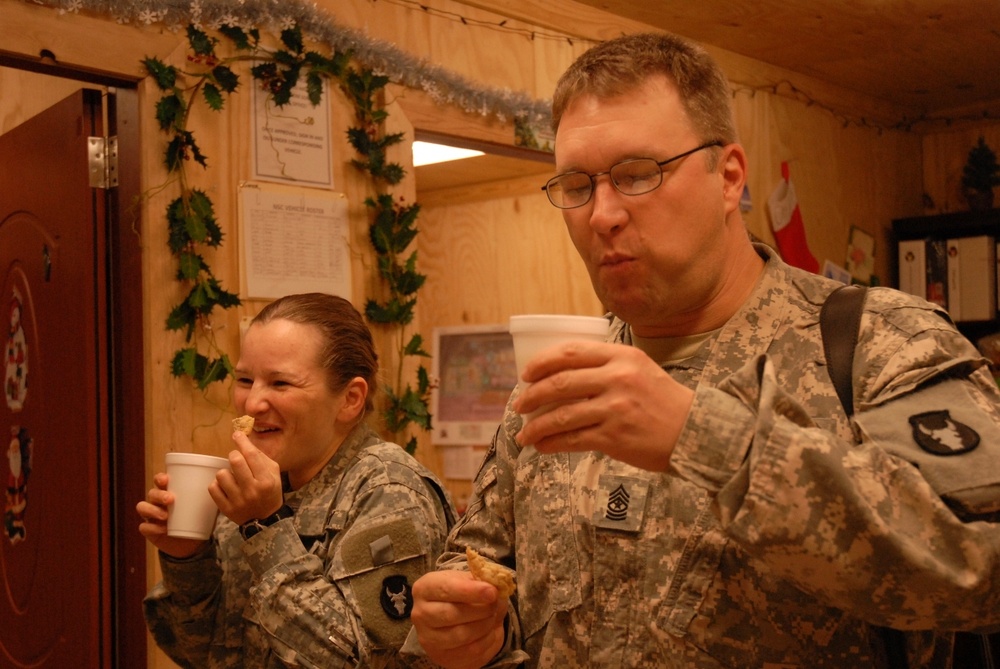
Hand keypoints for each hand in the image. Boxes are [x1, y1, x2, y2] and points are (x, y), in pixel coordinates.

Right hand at [136, 472, 206, 558]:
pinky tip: (162, 528)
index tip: (167, 479)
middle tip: (170, 499)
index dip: (160, 478)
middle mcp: (157, 501)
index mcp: (169, 491)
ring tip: (165, 515)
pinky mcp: (150, 530)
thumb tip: (224, 484)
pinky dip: (151, 527)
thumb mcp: (205, 506)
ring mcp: (152, 516)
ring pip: (143, 507)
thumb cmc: (198, 518)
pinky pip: (144, 527)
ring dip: (152, 509)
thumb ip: (213, 496)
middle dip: (159, 494)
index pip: (160, 480)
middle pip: (151, 493)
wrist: (193, 542)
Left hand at [210, 432, 283, 525]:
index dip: (242, 441)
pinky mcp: (226, 509)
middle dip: (233, 455)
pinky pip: (213, 488)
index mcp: (266, 480)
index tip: (236, 434)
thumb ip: (260, 457)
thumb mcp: (273, 473)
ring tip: (232, 476)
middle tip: (236, 458)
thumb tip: (243, 441)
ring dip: (225, 472)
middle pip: (235, 461)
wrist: (266, 519)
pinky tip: (225, 486)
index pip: (252, 455)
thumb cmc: (270, 490)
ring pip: (221, 474)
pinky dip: (217, 484)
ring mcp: (238, 501)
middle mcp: (252, 490)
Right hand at [410, 570, 506, 668]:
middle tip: (494, 605)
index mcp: (424, 588)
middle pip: (451, 614)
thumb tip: (499, 588)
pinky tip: (489, 631)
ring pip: (461, 635)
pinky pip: (470, 651)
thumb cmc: (460, 595)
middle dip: (480, 609)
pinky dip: (486, 640)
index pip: (445, 589)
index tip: (491, 591)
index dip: (470, 591)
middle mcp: (420, 614)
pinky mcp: (441, 656)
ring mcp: (428, 638)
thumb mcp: (467, 581)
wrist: (455, 619)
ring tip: (492, 617)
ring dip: (485, 625)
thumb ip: (481, 582)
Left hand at [512, 341, 693, 471]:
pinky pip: (572, 439)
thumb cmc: (663, 401)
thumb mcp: (639, 368)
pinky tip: (541, 446)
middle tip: (519, 404)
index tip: (526, 374)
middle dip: (532, 395)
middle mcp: (618, 378)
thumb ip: (607, 365)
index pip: (570, 352)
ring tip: (524, 433)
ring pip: (561, 415)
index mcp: (621, 356)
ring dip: (536, 426)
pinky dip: (551, 443)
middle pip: (560, 383)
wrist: (695, 432)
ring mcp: (615, 408)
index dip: (541, 362)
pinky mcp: (615, 436)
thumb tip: (560, 373)